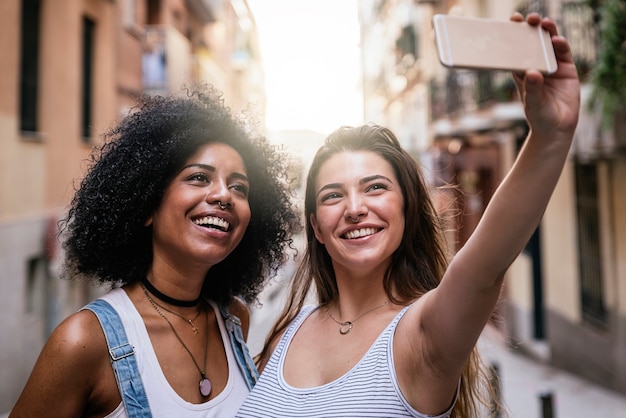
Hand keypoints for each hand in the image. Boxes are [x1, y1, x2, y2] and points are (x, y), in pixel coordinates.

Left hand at [510, 13, 579, 138]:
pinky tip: (557, 40)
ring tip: (543, 23)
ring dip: (547, 32)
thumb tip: (532, 73)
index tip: (510, 24)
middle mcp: (537, 66)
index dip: (514, 37)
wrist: (556, 128)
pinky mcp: (567, 69)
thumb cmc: (539, 116)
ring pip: (549, 44)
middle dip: (531, 29)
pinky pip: (564, 53)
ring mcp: (553, 66)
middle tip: (528, 19)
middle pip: (533, 43)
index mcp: (522, 73)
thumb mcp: (532, 103)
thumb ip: (532, 89)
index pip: (516, 51)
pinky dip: (561, 45)